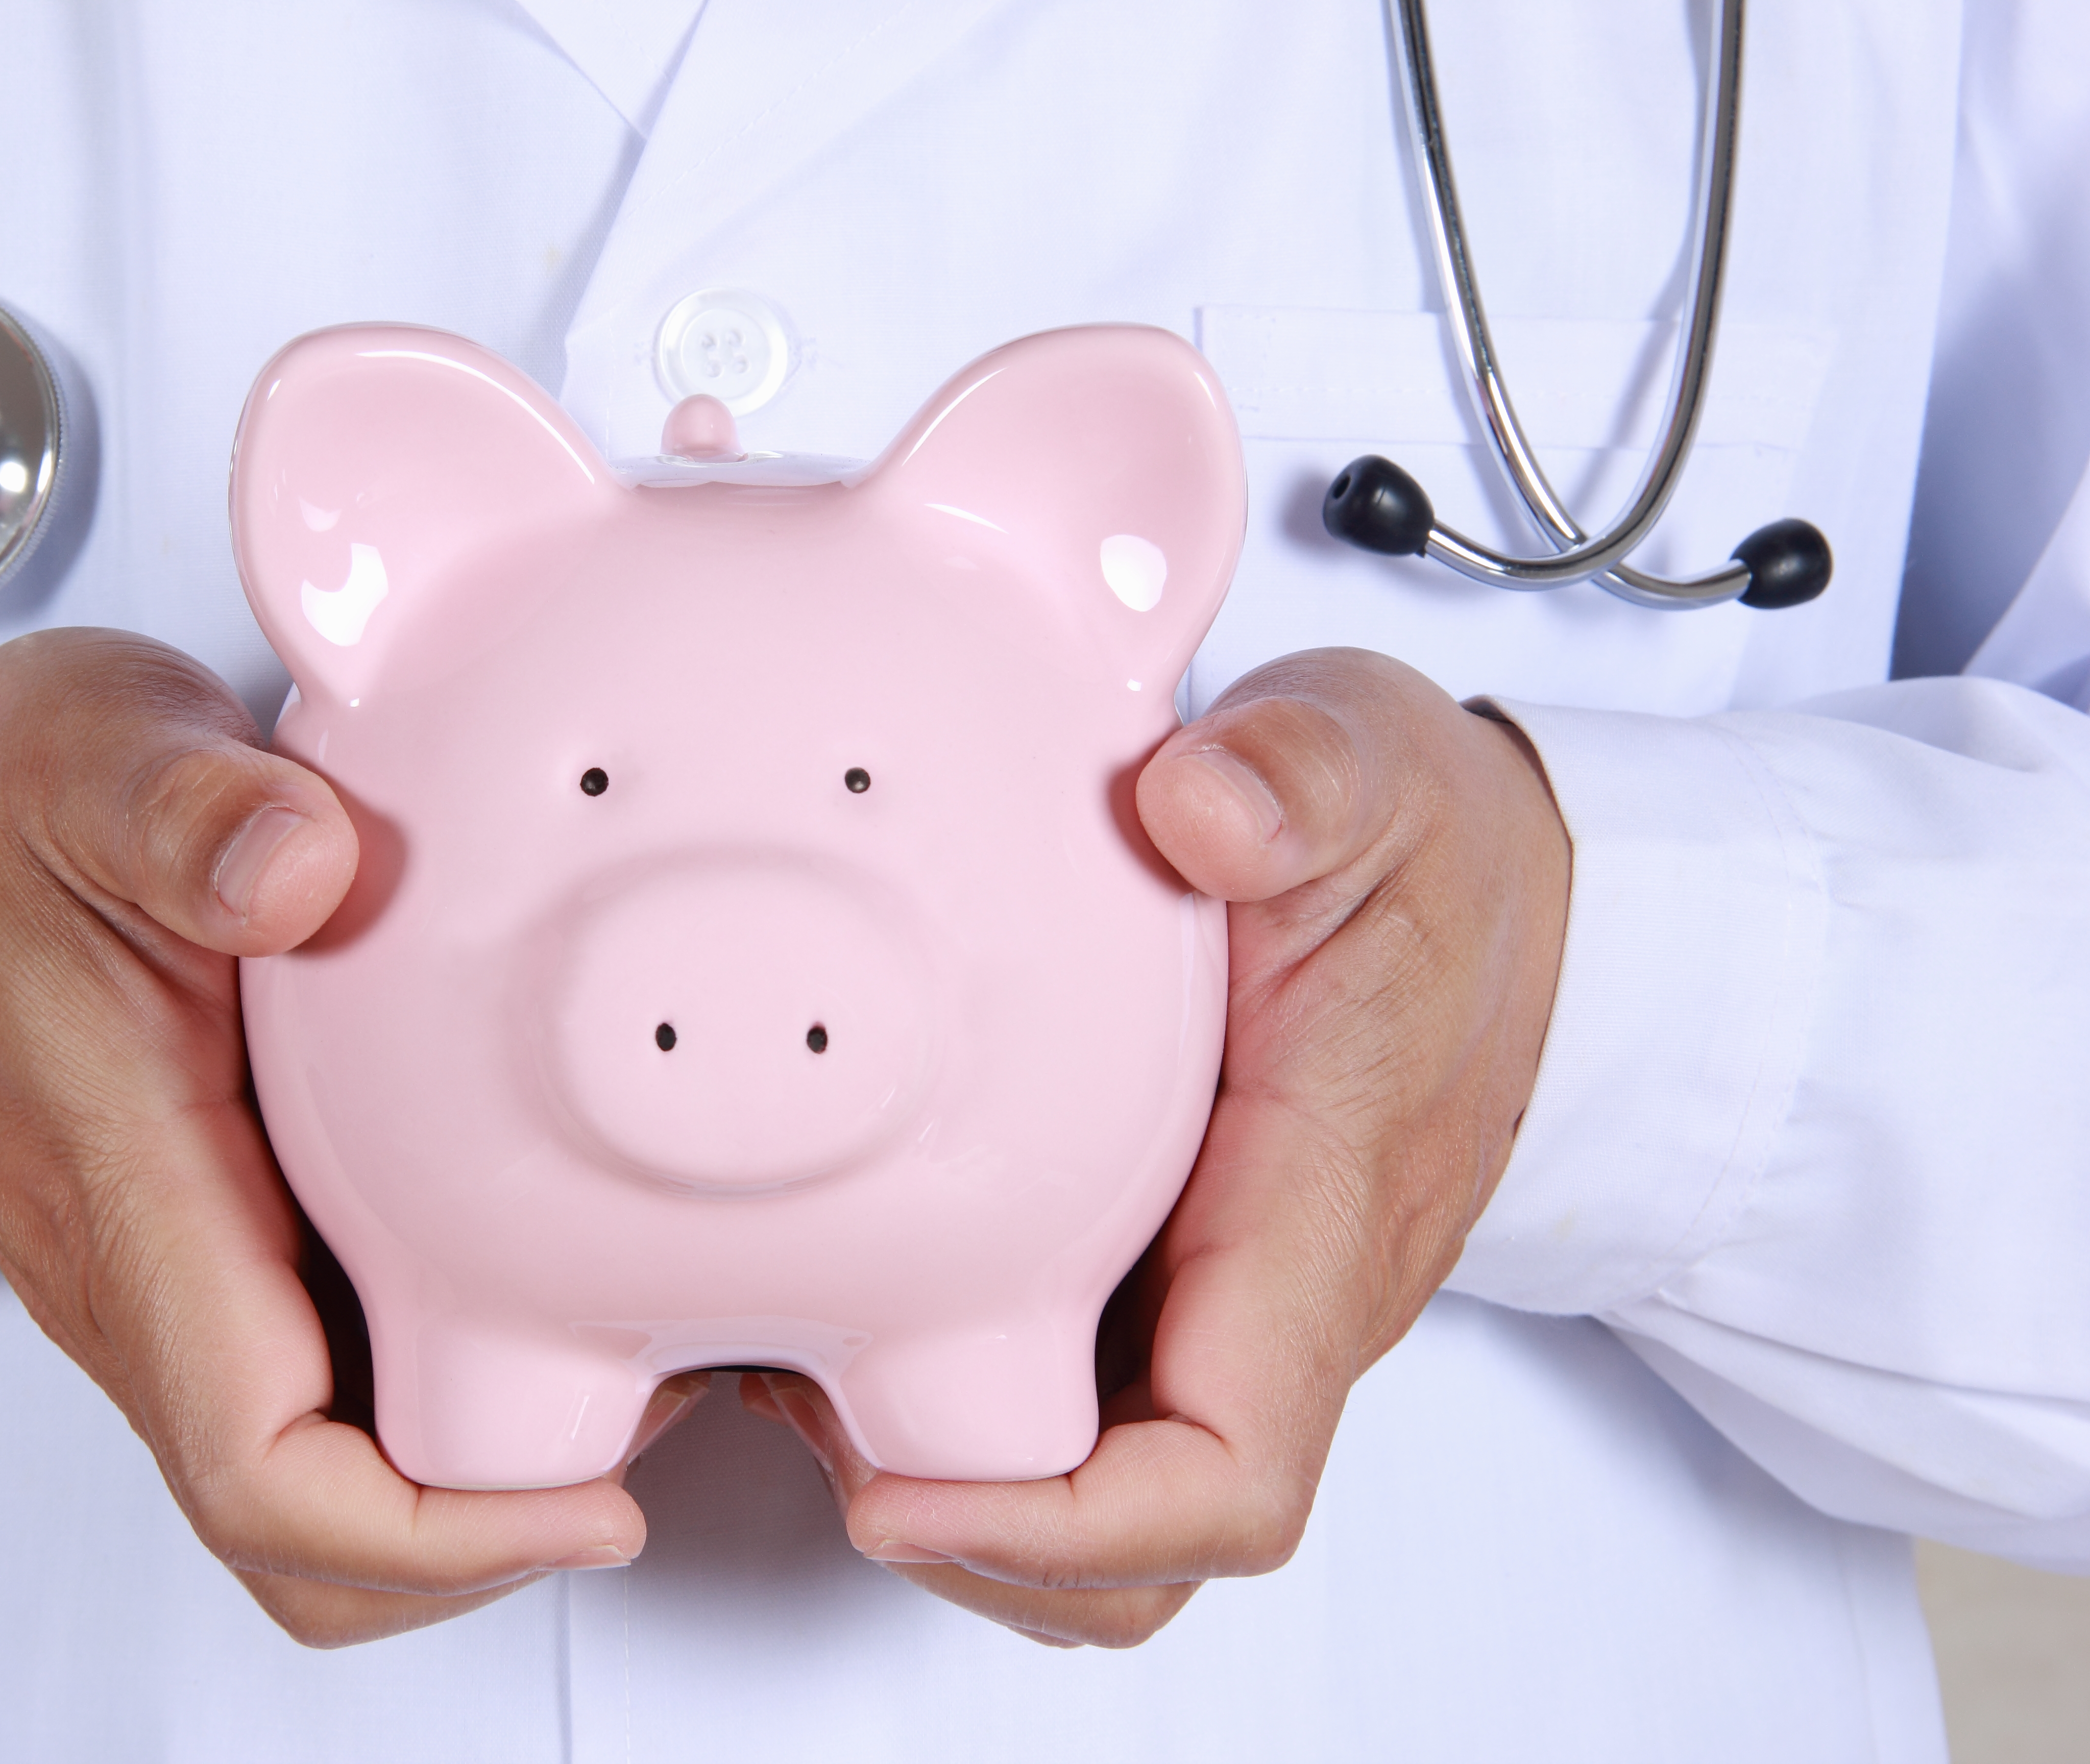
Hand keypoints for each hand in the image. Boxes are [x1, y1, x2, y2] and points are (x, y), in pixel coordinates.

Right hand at [0, 628, 704, 1645]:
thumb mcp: (86, 767)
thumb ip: (188, 812)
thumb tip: (302, 863)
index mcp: (133, 1198)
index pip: (262, 1471)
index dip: (432, 1533)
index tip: (593, 1496)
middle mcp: (147, 1282)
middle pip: (304, 1531)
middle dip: (481, 1536)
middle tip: (649, 1421)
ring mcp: (172, 1280)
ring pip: (319, 1475)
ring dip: (474, 1472)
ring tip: (633, 1360)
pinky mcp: (206, 1246)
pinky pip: (322, 1381)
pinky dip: (440, 1387)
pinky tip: (547, 1283)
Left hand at [744, 646, 1569, 1645]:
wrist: (1514, 891)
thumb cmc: (1436, 850)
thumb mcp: (1375, 766)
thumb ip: (1299, 777)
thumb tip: (1197, 803)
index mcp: (1313, 1217)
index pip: (1227, 1477)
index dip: (1063, 1525)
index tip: (895, 1480)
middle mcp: (1277, 1304)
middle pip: (1143, 1543)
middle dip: (970, 1529)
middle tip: (798, 1399)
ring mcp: (1228, 1303)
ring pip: (1103, 1500)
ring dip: (951, 1482)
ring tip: (798, 1359)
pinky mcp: (1184, 1274)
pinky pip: (1082, 1410)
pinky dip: (964, 1409)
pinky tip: (856, 1296)